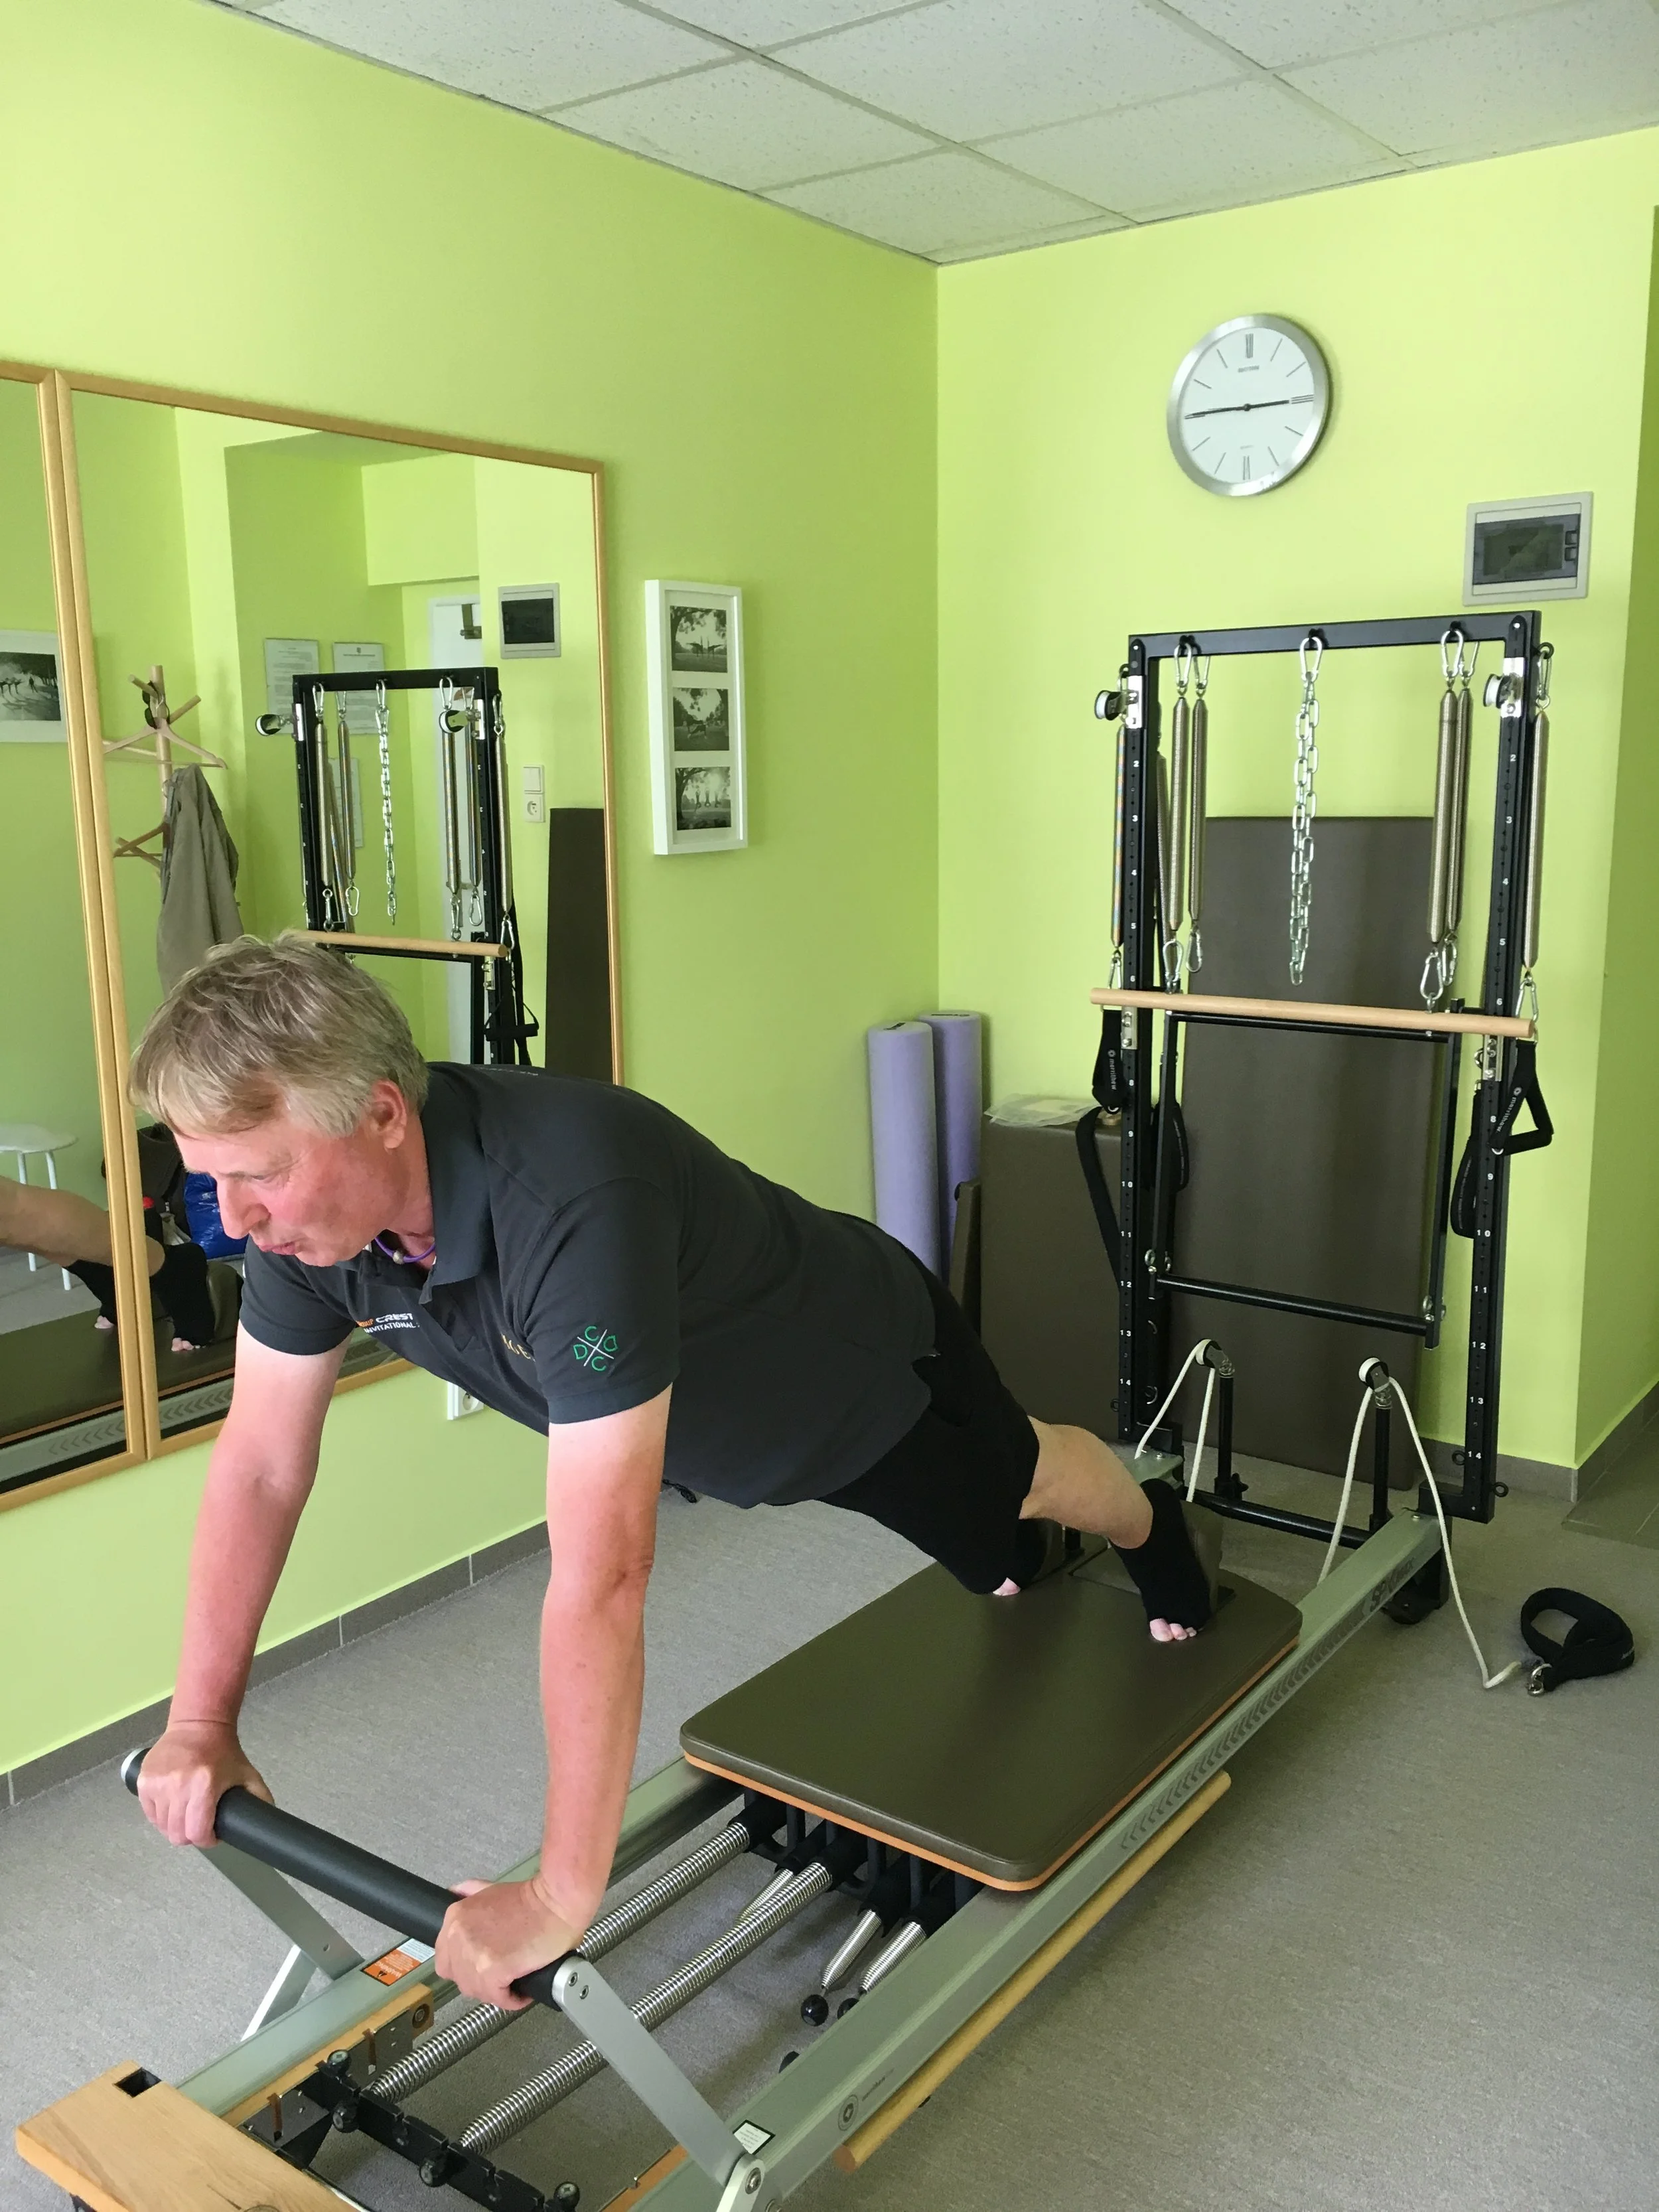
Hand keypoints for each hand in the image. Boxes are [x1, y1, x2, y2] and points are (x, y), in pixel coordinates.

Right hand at [136, 1719, 271, 1846]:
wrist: (198, 1725)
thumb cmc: (222, 1751)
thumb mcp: (247, 1774)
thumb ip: (260, 1799)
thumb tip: (263, 1824)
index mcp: (204, 1785)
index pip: (197, 1832)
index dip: (207, 1840)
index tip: (212, 1836)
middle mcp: (177, 1785)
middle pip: (177, 1834)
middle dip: (190, 1836)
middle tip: (199, 1826)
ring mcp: (157, 1783)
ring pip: (162, 1826)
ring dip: (175, 1826)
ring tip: (187, 1814)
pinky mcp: (144, 1781)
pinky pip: (149, 1813)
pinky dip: (160, 1816)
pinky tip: (173, 1806)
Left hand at [435, 1877, 584, 2009]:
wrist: (556, 1900)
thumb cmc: (532, 1897)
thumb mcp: (492, 1888)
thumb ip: (471, 1892)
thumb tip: (460, 1892)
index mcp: (456, 1917)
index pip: (446, 1958)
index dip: (466, 1967)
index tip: (481, 1968)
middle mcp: (459, 1936)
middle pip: (459, 1978)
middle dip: (480, 1981)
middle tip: (500, 1978)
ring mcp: (473, 1954)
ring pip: (477, 1991)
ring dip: (496, 1992)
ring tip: (513, 1986)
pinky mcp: (493, 1969)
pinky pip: (497, 1998)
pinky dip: (511, 2000)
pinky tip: (522, 1993)